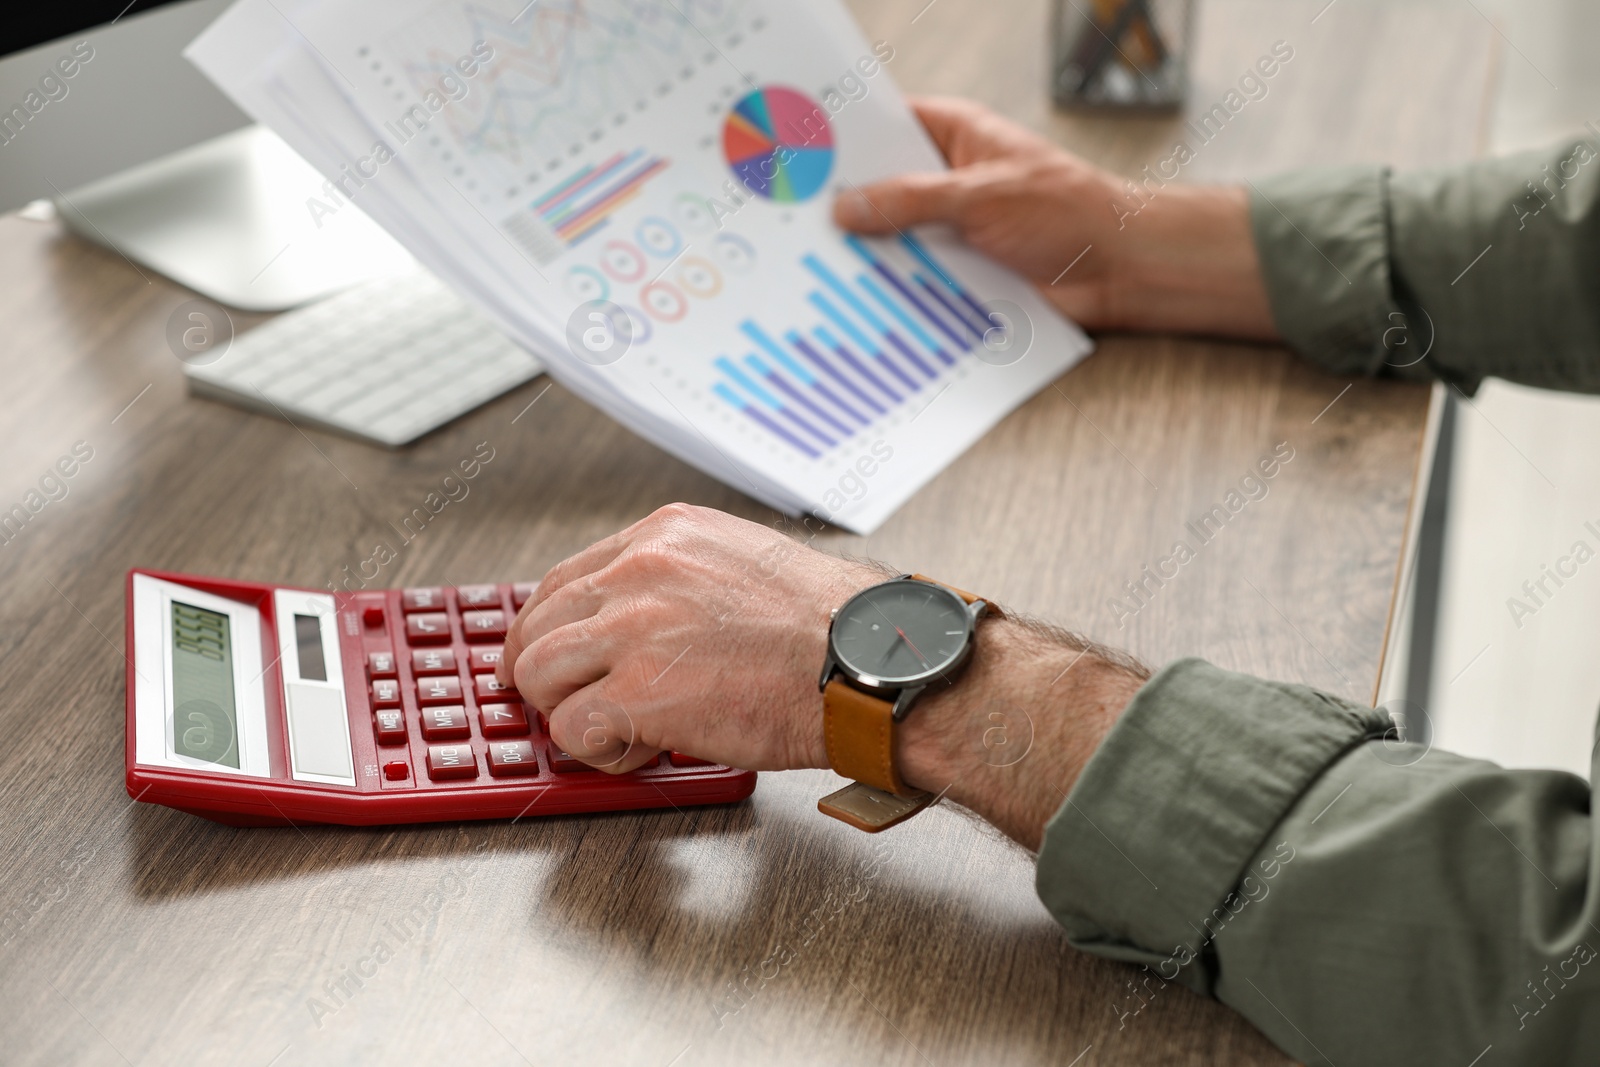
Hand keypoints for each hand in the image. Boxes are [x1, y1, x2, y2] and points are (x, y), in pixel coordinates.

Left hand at [497, 504, 884, 773]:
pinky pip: (572, 730)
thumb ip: (684, 582)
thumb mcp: (747, 565)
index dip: (547, 629)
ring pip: (539, 676)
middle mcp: (641, 571)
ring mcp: (633, 629)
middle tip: (567, 707)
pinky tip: (643, 748)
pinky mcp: (637, 692)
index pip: (565, 579)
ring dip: (570, 712)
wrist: (867, 663)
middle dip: (547, 676)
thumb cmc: (832, 628)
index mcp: (667, 534)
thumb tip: (644, 624)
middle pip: (539, 627)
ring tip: (620, 730)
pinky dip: (599, 751)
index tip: (544, 656)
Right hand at [832, 96, 1278, 339]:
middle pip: (877, 187)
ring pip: (890, 239)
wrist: (1118, 271)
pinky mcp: (957, 273)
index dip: (841, 136)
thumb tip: (846, 208)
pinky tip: (850, 300)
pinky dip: (889, 290)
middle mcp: (946, 180)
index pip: (883, 125)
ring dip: (863, 254)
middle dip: (842, 204)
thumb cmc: (1068, 213)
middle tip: (788, 217)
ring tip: (806, 263)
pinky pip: (911, 279)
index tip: (792, 149)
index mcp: (953, 135)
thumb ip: (909, 201)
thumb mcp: (979, 196)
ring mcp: (949, 229)